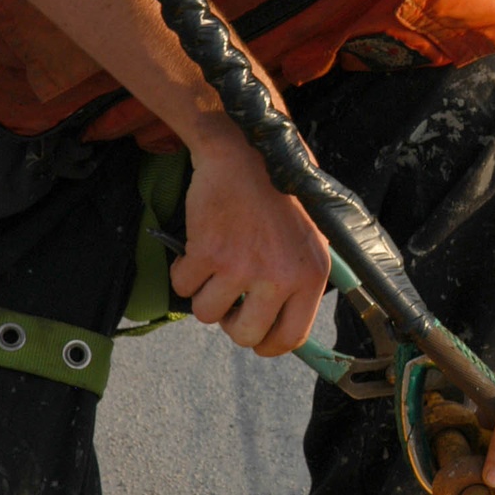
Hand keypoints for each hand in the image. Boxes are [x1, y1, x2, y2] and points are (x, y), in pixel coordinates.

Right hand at [169, 139, 329, 355]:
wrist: (245, 152)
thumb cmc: (278, 192)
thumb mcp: (311, 238)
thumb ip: (300, 280)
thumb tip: (283, 324)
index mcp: (312, 275)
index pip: (291, 338)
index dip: (267, 342)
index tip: (254, 335)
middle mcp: (281, 276)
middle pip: (246, 336)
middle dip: (231, 323)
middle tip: (229, 298)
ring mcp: (243, 266)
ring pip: (208, 314)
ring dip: (204, 293)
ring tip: (215, 264)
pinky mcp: (208, 252)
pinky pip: (182, 287)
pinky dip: (183, 271)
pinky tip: (197, 247)